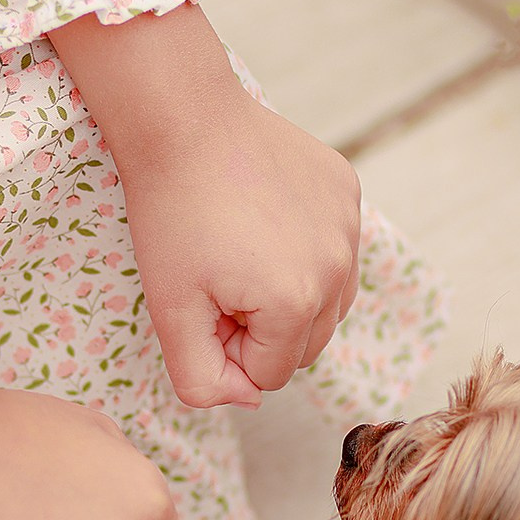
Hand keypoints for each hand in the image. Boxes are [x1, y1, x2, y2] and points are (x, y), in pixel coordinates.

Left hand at [122, 84, 360, 408]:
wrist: (184, 119)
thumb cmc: (170, 214)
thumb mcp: (170, 311)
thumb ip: (202, 379)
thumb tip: (248, 400)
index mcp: (297, 304)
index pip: (271, 374)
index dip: (229, 349)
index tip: (201, 305)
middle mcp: (338, 269)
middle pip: (305, 343)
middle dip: (261, 328)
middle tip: (217, 280)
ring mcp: (349, 227)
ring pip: (327, 301)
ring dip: (288, 293)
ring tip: (240, 251)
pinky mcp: (348, 192)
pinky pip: (335, 249)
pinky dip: (304, 248)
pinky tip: (262, 217)